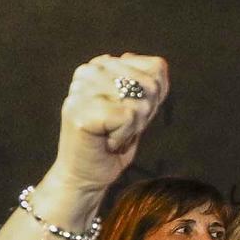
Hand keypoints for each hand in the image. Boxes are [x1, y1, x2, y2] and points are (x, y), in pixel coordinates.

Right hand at [48, 54, 168, 193]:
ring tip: (112, 134)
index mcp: (101, 65)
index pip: (155, 68)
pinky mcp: (81, 112)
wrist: (86, 175)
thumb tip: (158, 65)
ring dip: (134, 127)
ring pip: (140, 101)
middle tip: (121, 128)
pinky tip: (107, 142)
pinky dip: (124, 136)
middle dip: (145, 113)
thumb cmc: (113, 140)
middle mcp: (88, 72)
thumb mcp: (140, 108)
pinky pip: (128, 116)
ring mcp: (81, 91)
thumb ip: (150, 84)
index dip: (154, 99)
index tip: (130, 114)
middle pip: (150, 84)